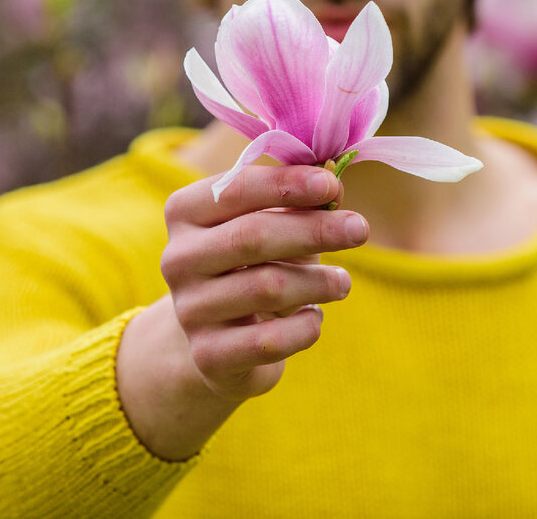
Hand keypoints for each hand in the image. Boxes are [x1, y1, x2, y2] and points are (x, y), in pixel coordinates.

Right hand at [161, 164, 365, 399]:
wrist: (219, 341)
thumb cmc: (254, 267)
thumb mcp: (271, 226)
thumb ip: (297, 202)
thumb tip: (335, 181)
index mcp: (185, 212)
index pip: (235, 188)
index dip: (286, 183)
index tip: (333, 184)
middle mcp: (177, 258)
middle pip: (251, 236)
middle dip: (313, 230)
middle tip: (359, 229)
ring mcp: (189, 309)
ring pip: (266, 288)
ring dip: (317, 282)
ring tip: (342, 282)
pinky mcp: (208, 355)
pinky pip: (270, 340)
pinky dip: (305, 327)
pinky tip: (313, 318)